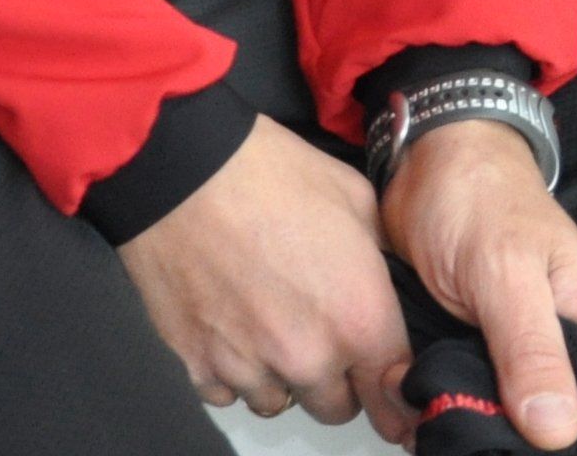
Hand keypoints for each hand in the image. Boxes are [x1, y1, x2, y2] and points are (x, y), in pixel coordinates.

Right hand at [116, 114, 409, 432]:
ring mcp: (250, 367)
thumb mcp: (355, 198)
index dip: (389, 381)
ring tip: (267, 324)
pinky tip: (230, 329)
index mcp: (359, 320)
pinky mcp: (198, 364)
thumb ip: (378, 256)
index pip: (391, 390)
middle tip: (318, 332)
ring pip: (278, 402)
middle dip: (334, 377)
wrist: (185, 169)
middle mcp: (308, 358)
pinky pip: (225, 393)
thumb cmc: (271, 174)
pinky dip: (230, 371)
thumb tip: (380, 281)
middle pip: (335, 407)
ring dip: (279, 375)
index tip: (380, 376)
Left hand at [377, 122, 576, 452]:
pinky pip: (464, 407)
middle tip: (447, 429)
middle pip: (554, 441)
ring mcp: (520, 361)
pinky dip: (436, 413)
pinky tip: (410, 407)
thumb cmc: (479, 198)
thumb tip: (557, 433)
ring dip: (461, 431)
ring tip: (423, 416)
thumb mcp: (505, 271)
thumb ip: (531, 348)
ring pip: (503, 430)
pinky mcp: (477, 359)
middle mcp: (567, 355)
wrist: (430, 161)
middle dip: (504, 450)